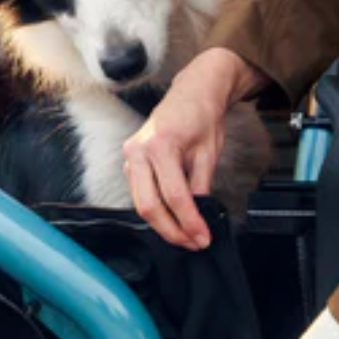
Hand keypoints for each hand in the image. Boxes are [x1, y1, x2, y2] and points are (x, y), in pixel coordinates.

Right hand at [122, 48, 268, 249]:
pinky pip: (139, 193)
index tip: (203, 237)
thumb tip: (198, 217)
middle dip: (172, 230)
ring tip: (184, 235)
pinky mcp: (130, 161)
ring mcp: (130, 156)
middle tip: (193, 243)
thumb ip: (200, 187)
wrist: (191, 95)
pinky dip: (155, 210)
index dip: (190, 222)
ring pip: (140, 203)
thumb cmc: (201, 117)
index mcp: (160, 145)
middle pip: (150, 205)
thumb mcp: (208, 154)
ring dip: (162, 225)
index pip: (175, 196)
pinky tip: (171, 218)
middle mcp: (138, 151)